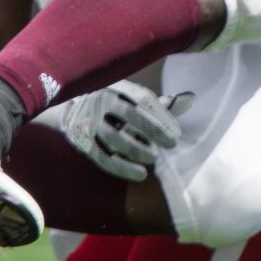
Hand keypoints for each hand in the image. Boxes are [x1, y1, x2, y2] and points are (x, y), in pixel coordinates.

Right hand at [58, 82, 193, 181]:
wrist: (68, 109)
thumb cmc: (113, 105)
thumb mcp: (133, 100)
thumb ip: (161, 104)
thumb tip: (192, 98)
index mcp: (117, 86)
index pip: (142, 97)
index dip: (162, 114)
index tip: (176, 131)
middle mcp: (101, 100)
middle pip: (131, 115)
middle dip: (154, 130)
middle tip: (171, 144)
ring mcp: (89, 121)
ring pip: (115, 138)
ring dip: (137, 150)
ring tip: (154, 158)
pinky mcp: (81, 141)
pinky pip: (102, 157)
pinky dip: (122, 168)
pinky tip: (140, 174)